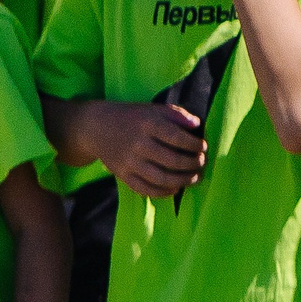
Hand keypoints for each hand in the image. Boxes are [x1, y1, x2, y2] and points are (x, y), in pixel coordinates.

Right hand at [89, 100, 206, 202]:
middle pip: (172, 160)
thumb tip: (197, 125)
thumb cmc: (132, 117)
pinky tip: (175, 188)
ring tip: (194, 178)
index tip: (203, 147)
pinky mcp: (123, 175)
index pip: (178, 138)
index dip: (195, 145)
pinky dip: (163, 192)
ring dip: (183, 180)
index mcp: (148, 124)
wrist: (97, 128)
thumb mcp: (153, 109)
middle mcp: (139, 144)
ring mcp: (129, 162)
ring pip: (162, 178)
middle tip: (202, 163)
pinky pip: (145, 189)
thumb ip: (176, 114)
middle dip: (193, 164)